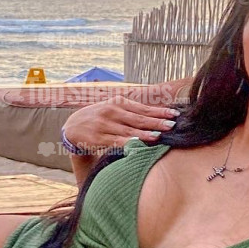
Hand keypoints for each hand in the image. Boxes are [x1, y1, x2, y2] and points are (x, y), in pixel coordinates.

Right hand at [62, 95, 179, 152]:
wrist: (73, 125)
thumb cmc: (100, 117)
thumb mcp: (114, 109)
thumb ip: (132, 112)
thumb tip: (157, 115)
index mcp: (118, 103)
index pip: (143, 108)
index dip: (159, 111)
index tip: (174, 114)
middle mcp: (111, 112)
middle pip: (138, 119)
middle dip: (156, 122)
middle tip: (172, 125)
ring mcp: (104, 125)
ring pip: (128, 130)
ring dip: (144, 134)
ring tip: (158, 136)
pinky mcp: (97, 138)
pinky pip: (115, 141)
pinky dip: (127, 143)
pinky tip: (137, 144)